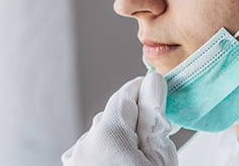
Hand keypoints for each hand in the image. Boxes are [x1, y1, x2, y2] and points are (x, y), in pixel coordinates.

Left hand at [62, 71, 177, 165]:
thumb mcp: (160, 157)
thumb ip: (154, 116)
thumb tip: (152, 81)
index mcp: (106, 136)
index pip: (126, 96)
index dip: (146, 93)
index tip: (163, 100)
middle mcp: (83, 145)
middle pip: (113, 116)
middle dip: (136, 120)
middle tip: (160, 138)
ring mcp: (75, 161)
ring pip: (103, 134)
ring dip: (121, 138)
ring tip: (143, 158)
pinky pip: (92, 150)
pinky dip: (107, 152)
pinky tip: (123, 163)